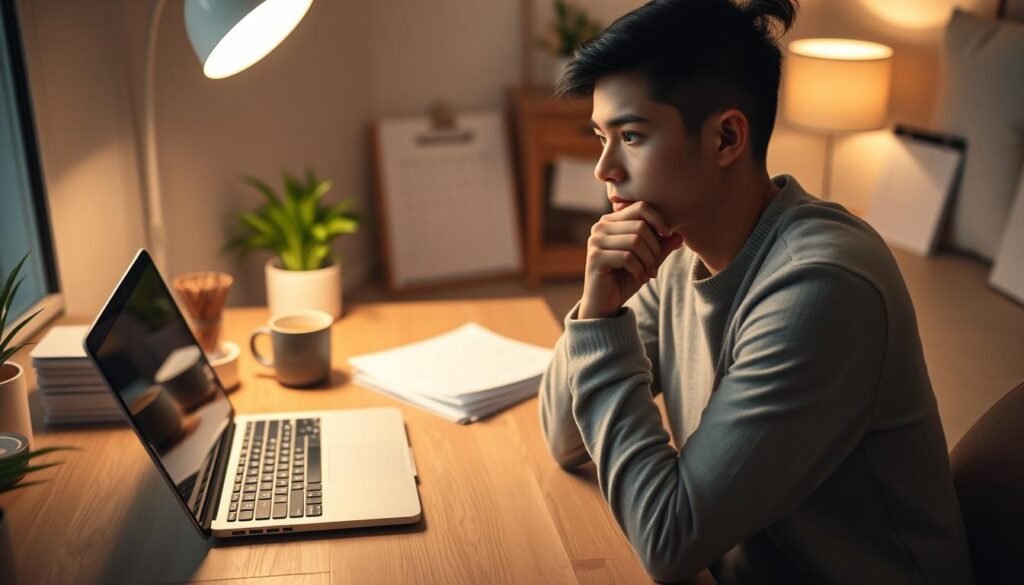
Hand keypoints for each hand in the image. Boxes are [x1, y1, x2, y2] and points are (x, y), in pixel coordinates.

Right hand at [579, 201, 683, 319]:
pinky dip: (639, 269)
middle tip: (655, 266)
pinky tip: (640, 279)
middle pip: (640, 226)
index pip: (640, 207)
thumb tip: (679, 235)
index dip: (658, 220)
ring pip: (635, 241)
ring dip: (648, 260)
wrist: (604, 303)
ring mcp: (596, 241)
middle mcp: (601, 226)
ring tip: (650, 274)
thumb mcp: (647, 260)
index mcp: (612, 221)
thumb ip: (661, 247)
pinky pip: (626, 257)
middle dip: (655, 248)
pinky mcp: (595, 257)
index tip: (668, 235)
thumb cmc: (624, 278)